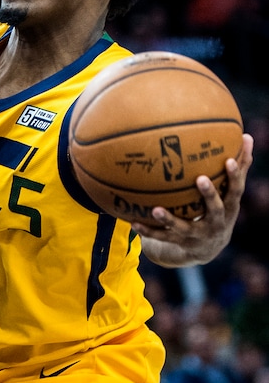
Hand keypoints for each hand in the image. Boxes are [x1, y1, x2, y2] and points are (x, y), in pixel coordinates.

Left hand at [134, 133, 252, 266]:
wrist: (208, 247)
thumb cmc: (220, 209)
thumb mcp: (230, 192)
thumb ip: (239, 167)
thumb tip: (248, 135)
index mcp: (229, 208)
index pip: (235, 191)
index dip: (234, 177)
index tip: (229, 160)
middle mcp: (216, 223)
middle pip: (214, 209)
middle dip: (208, 195)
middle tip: (201, 179)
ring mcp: (197, 234)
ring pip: (183, 227)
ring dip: (169, 219)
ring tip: (155, 210)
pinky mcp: (180, 242)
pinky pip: (162, 236)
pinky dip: (148, 230)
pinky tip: (134, 222)